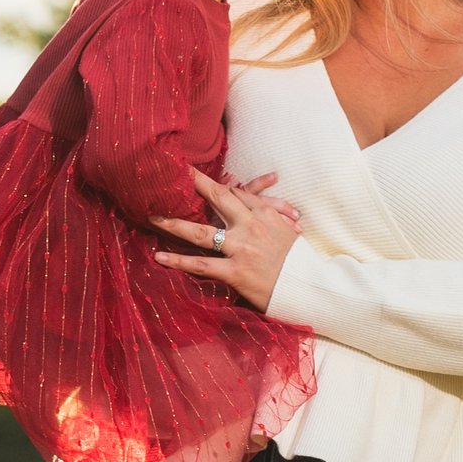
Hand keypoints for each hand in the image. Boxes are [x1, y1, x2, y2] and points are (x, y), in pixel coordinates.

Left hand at [151, 170, 300, 311]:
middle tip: (171, 174)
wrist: (310, 287)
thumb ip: (273, 214)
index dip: (213, 184)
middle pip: (217, 199)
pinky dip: (178, 261)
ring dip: (174, 223)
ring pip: (201, 232)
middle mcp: (251, 225)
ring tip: (152, 217)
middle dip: (193, 184)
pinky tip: (159, 256)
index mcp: (265, 212)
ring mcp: (241, 248)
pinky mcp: (235, 271)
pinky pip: (201, 265)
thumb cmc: (299, 260)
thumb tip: (260, 203)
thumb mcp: (288, 230)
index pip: (236, 192)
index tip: (194, 176)